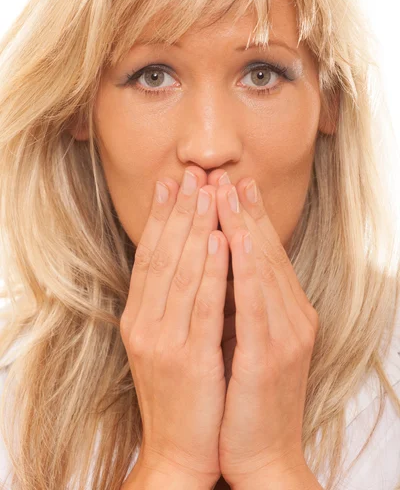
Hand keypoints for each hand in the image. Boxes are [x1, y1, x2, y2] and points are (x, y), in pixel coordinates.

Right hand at [120, 166, 229, 488]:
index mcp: (137, 319)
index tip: (171, 183)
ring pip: (182, 273)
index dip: (160, 218)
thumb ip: (170, 304)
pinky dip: (212, 271)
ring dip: (197, 229)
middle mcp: (143, 325)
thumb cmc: (179, 394)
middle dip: (179, 212)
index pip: (148, 257)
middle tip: (191, 173)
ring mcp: (164, 342)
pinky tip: (222, 241)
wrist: (179, 451)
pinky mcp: (190, 359)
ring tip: (209, 193)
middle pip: (162, 256)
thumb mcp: (165, 343)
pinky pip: (203, 306)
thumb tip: (186, 258)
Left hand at [208, 170, 319, 487]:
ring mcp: (285, 335)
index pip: (264, 255)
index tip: (229, 185)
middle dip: (243, 210)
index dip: (247, 217)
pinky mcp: (271, 355)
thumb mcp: (246, 343)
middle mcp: (291, 317)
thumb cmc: (246, 399)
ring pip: (262, 267)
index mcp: (285, 314)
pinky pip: (256, 302)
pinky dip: (245, 267)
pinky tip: (234, 238)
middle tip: (225, 174)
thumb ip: (240, 305)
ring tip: (226, 191)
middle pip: (265, 252)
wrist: (260, 456)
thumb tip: (217, 266)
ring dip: (242, 225)